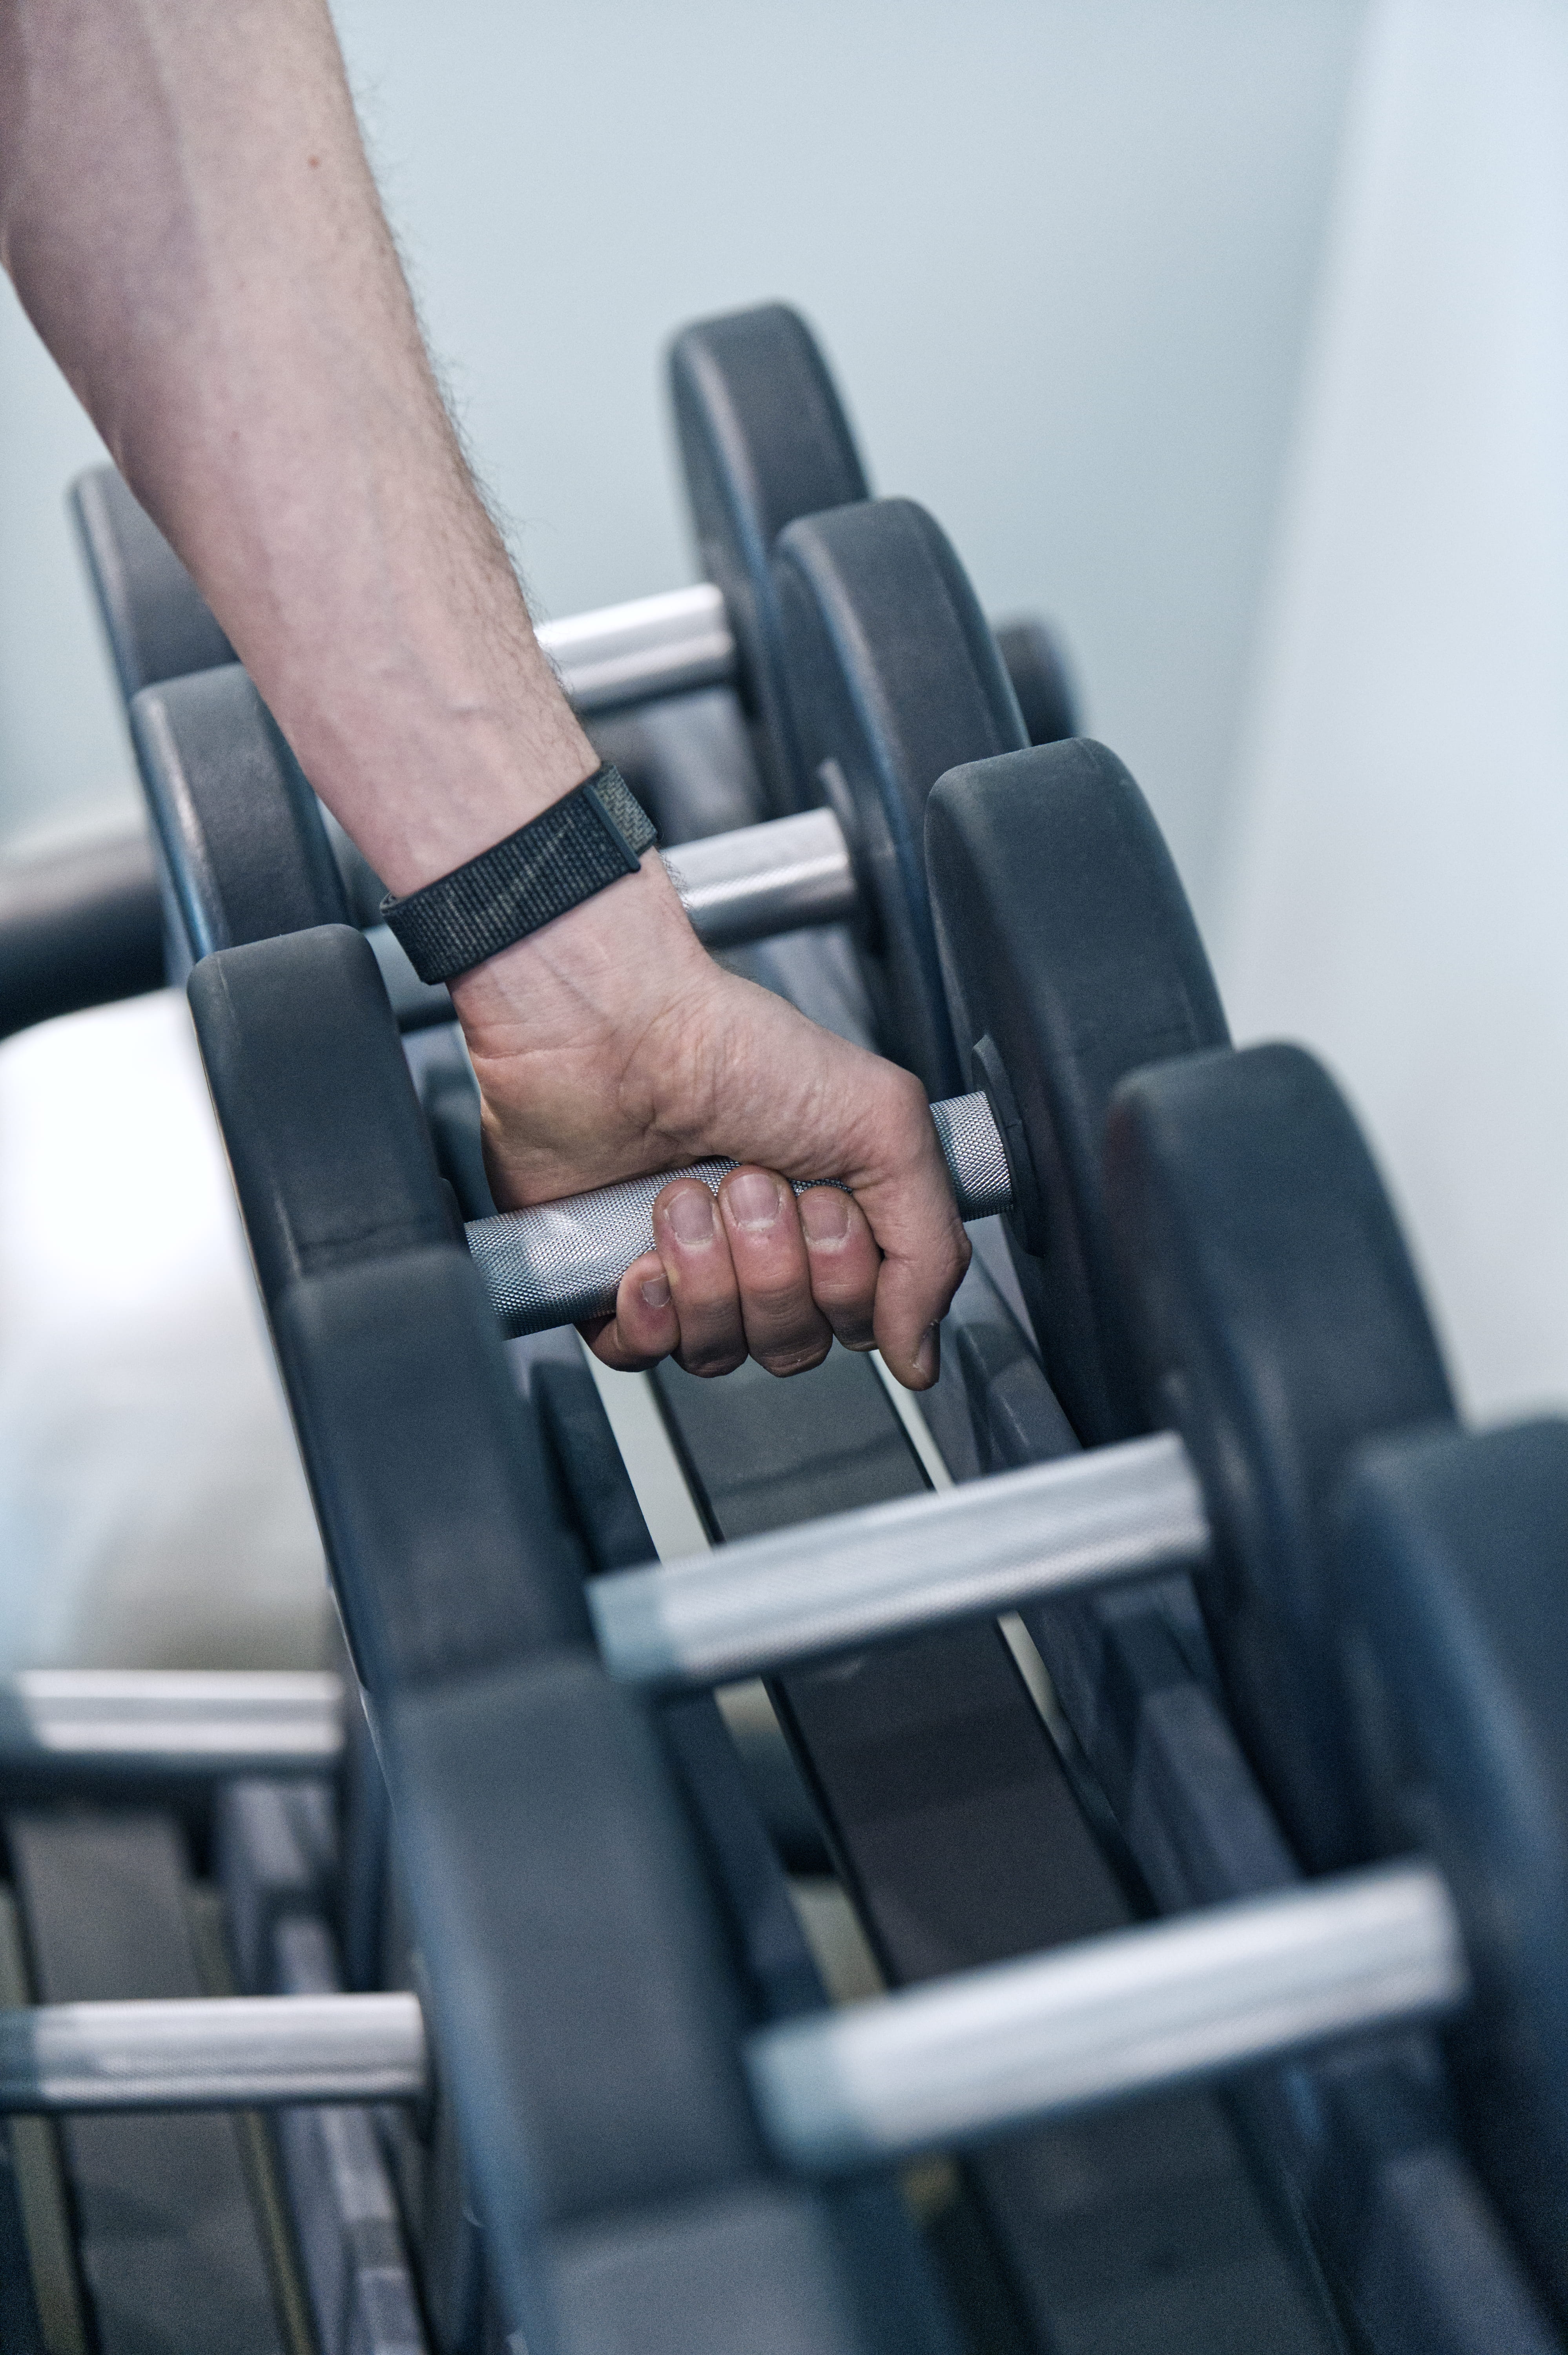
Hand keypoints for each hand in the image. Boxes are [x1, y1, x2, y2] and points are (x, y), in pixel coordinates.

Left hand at [452, 856, 969, 1386]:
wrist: (610, 1032)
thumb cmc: (735, 1048)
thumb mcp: (883, 1124)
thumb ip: (930, 1250)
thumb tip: (921, 1356)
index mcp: (829, 1216)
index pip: (861, 1320)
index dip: (845, 1281)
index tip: (826, 1205)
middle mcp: (761, 1251)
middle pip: (794, 1344)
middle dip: (773, 1267)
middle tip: (750, 1184)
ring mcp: (686, 1269)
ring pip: (720, 1352)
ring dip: (707, 1275)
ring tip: (686, 1193)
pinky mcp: (609, 1281)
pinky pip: (643, 1354)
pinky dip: (649, 1313)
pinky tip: (643, 1259)